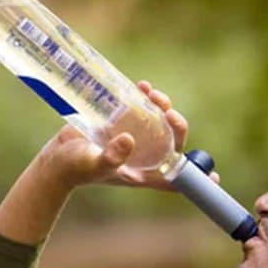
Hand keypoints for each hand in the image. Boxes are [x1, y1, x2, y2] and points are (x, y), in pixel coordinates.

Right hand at [37, 81, 218, 192]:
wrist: (55, 158)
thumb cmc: (74, 168)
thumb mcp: (93, 164)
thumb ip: (111, 157)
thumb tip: (129, 140)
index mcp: (142, 173)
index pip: (174, 179)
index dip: (195, 179)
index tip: (213, 175)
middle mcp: (142, 157)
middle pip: (172, 144)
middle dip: (177, 127)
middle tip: (169, 112)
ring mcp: (133, 140)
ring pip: (159, 124)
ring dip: (163, 108)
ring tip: (153, 94)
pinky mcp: (121, 124)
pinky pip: (140, 110)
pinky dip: (144, 98)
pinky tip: (142, 87)